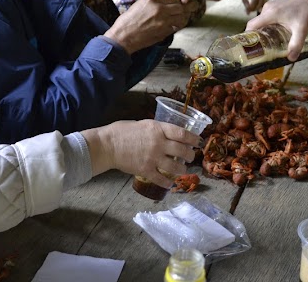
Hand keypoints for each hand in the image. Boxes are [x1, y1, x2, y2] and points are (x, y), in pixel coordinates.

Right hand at [81, 120, 199, 188]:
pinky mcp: (145, 170)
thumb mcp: (143, 124)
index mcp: (158, 129)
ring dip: (183, 170)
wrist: (107, 145)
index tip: (199, 141)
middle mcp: (158, 143)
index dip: (193, 138)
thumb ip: (157, 129)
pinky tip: (171, 184)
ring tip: (184, 170)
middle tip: (192, 156)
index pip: (182, 133)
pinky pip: (161, 179)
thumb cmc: (122, 131)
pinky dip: (168, 183)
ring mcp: (153, 158)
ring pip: (175, 167)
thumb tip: (167, 133)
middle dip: (191, 155)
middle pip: (182, 151)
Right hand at [104, 0, 191, 52]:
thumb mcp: (139, 4)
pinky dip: (178, 26)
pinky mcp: (164, 32)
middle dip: (185, 8)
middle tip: (188, 9)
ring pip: (182, 17)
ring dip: (183, 17)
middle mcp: (159, 8)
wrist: (123, 36)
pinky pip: (177, 27)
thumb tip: (165, 1)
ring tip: (182, 18)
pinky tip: (175, 26)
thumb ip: (153, 2)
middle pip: (180, 6)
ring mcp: (163, 21)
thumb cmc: (128, 20)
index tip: (181, 1)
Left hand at [237, 0, 264, 12]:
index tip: (247, 12)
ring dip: (256, 8)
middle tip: (248, 12)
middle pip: (259, 4)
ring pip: (261, 3)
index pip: (254, 3)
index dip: (251, 8)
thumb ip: (245, 2)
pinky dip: (258, 5)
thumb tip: (248, 12)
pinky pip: (262, 1)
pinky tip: (253, 7)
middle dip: (254, 9)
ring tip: (250, 10)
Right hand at [247, 0, 307, 60]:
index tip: (250, 46)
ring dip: (264, 29)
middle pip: (256, 23)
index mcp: (270, 13)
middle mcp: (268, 8)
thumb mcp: (302, 30)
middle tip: (261, 47)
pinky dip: (269, 23)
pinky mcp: (276, 4)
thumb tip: (291, 58)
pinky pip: (267, 15)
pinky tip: (276, 31)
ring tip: (269, 41)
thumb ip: (296, 44)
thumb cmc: (307, 12)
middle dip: (257, 35)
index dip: (248, 36)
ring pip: (262, 19)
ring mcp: (272, 4)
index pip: (251, 25)